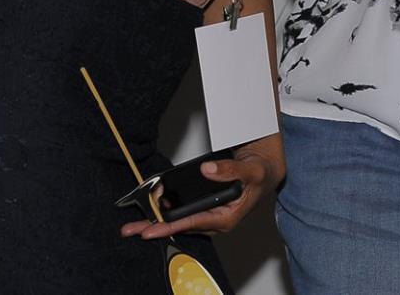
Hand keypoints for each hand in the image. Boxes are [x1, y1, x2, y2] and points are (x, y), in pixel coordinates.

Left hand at [122, 136, 284, 240]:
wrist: (266, 168)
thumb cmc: (261, 173)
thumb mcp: (250, 170)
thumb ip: (230, 170)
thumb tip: (208, 170)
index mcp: (227, 217)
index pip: (193, 223)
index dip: (170, 227)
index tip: (151, 230)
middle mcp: (217, 219)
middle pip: (182, 226)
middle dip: (156, 227)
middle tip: (132, 230)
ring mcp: (211, 214)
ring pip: (180, 221)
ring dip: (159, 221)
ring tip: (136, 223)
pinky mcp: (206, 207)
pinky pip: (184, 212)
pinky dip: (167, 211)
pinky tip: (153, 209)